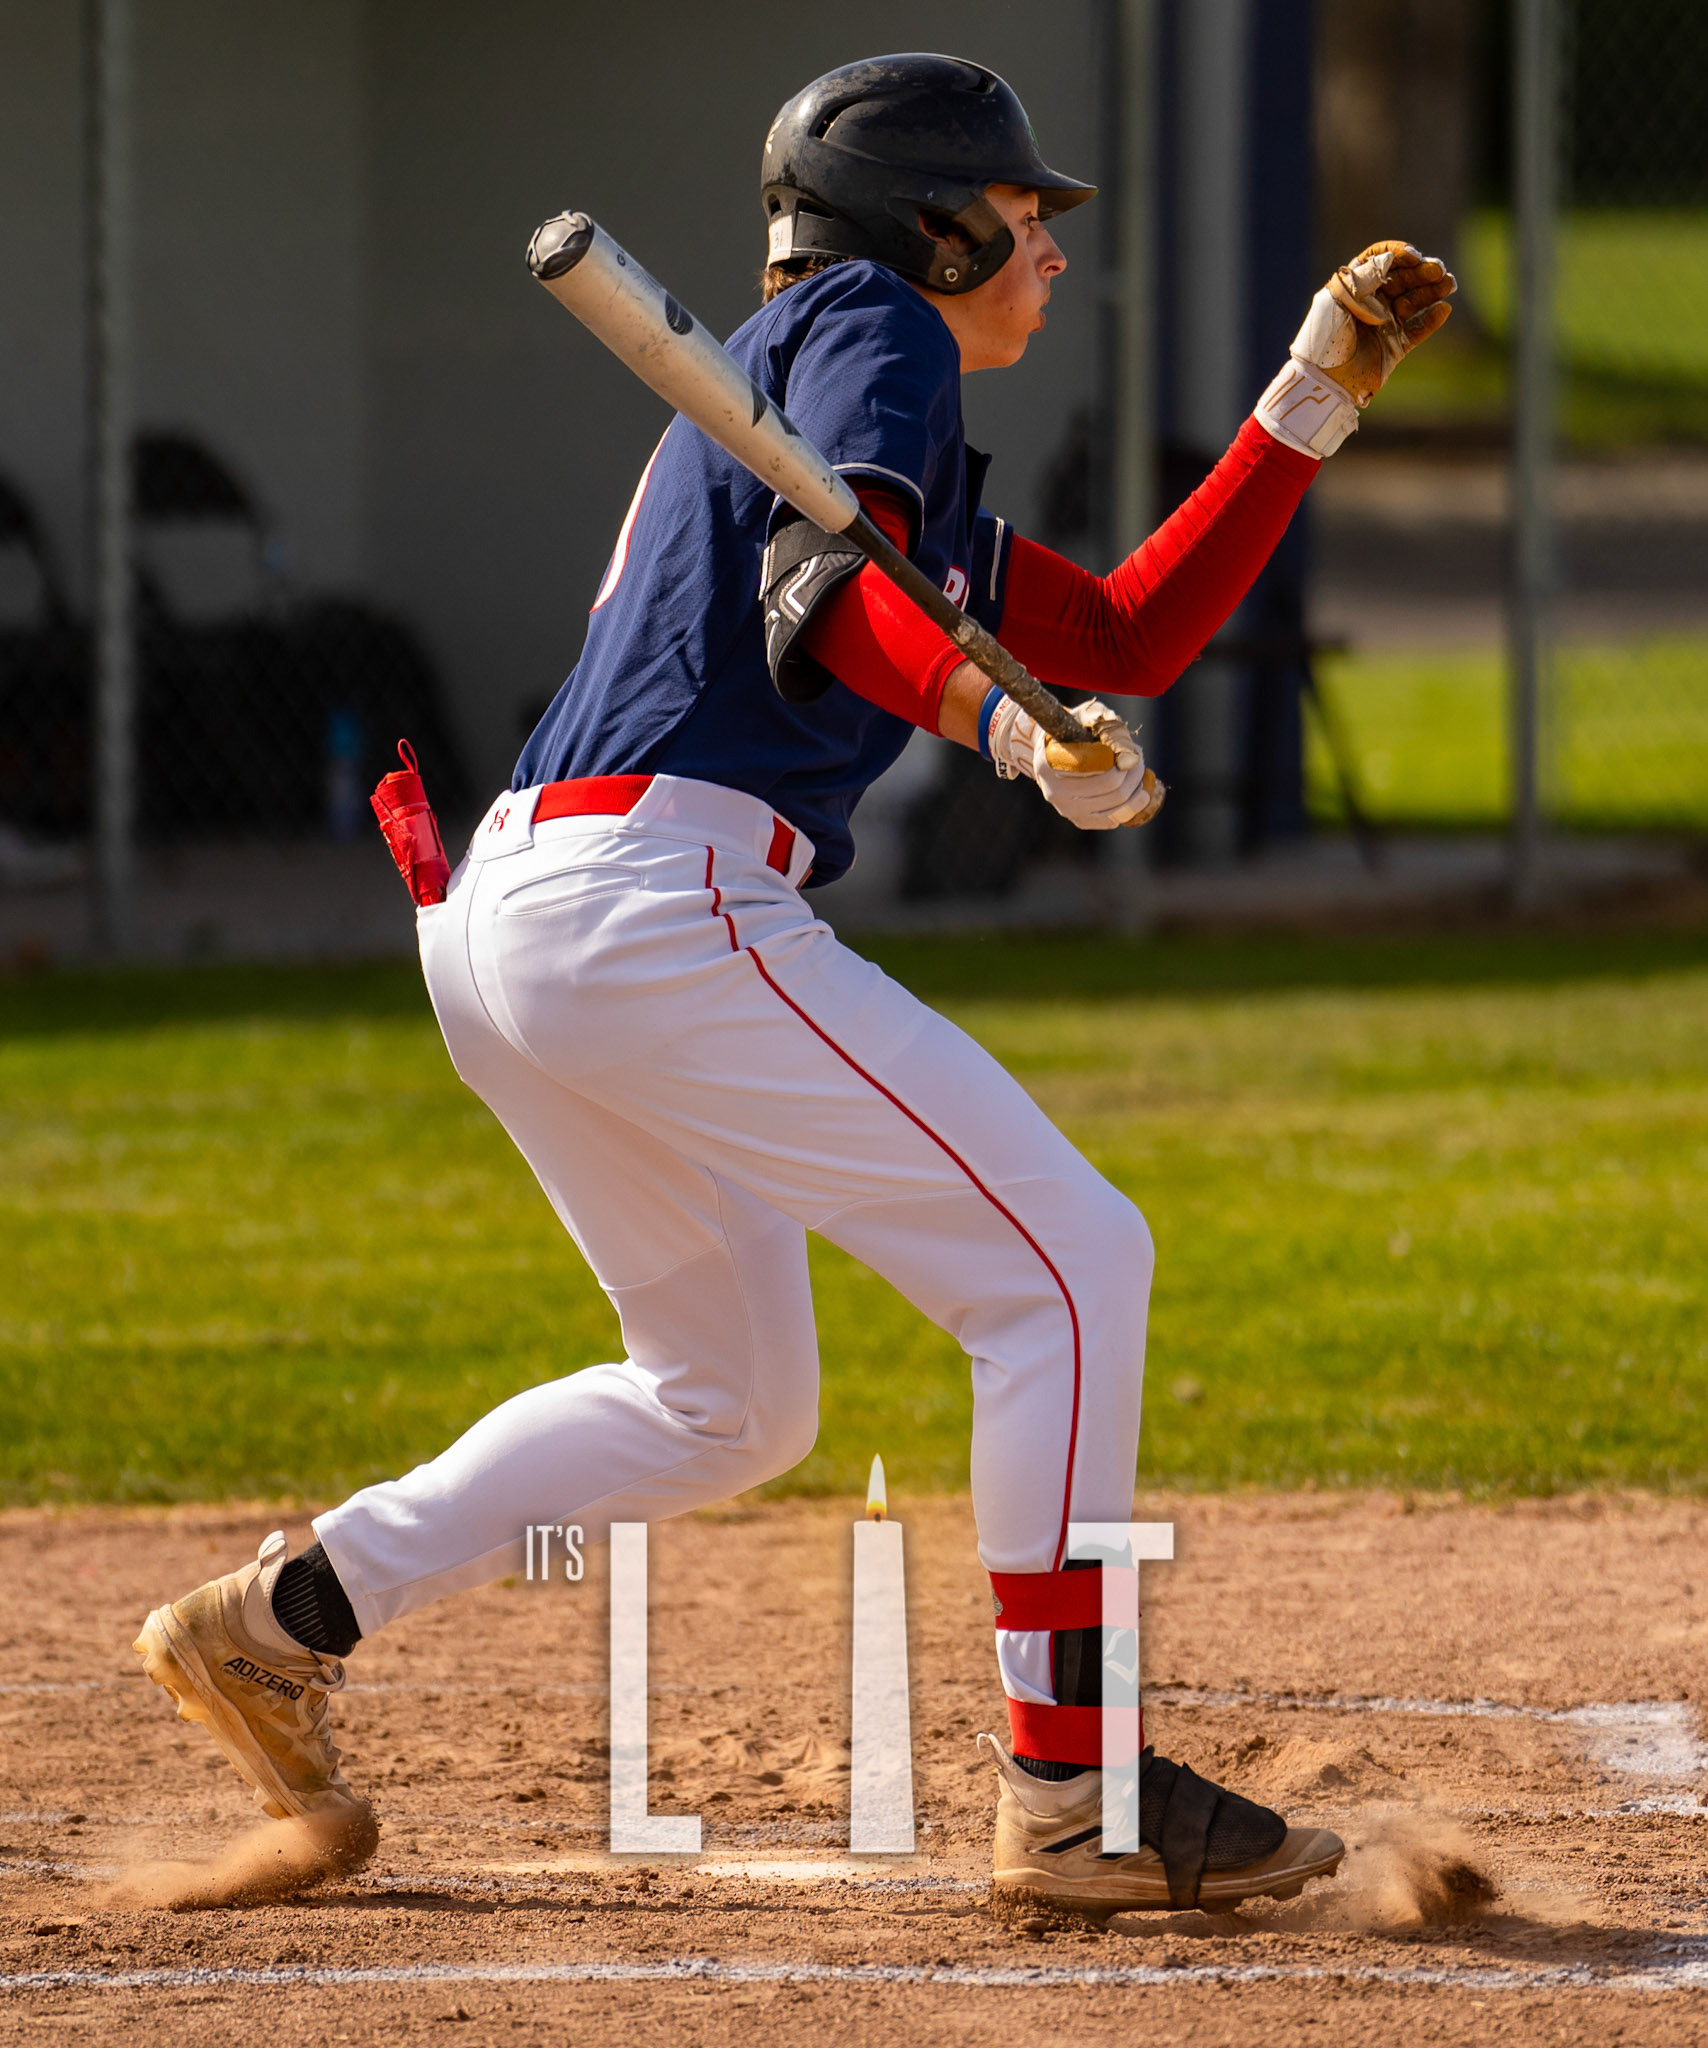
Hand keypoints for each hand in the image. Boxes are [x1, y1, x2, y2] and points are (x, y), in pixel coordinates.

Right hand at [988, 695, 1163, 829]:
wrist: (1053, 757)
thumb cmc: (1073, 733)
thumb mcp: (1084, 716)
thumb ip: (1105, 724)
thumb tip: (1128, 752)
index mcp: (1050, 763)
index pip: (1097, 765)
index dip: (1123, 757)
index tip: (1134, 748)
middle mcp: (1054, 791)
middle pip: (1111, 787)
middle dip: (1134, 771)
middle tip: (1140, 758)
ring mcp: (1066, 810)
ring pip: (1116, 805)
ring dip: (1137, 787)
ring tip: (1140, 772)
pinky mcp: (1079, 821)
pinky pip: (1113, 820)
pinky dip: (1132, 806)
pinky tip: (1137, 792)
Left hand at [1293, 241, 1455, 407]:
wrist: (1325, 381)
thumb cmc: (1324, 339)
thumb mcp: (1336, 301)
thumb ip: (1363, 277)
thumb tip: (1390, 259)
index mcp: (1354, 288)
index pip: (1381, 261)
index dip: (1399, 254)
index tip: (1413, 257)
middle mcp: (1371, 303)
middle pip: (1403, 279)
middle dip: (1422, 272)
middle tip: (1438, 270)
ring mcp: (1385, 324)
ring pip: (1414, 301)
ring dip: (1432, 291)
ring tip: (1448, 283)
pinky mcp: (1395, 345)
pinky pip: (1418, 329)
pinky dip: (1432, 319)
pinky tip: (1443, 309)